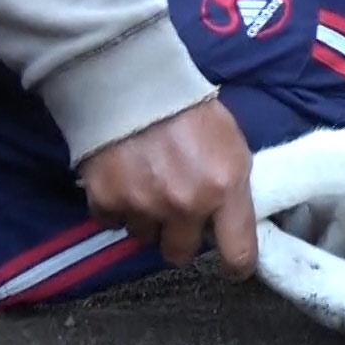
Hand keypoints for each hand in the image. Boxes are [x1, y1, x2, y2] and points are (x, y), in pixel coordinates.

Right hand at [77, 98, 257, 277]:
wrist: (133, 80)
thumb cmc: (191, 109)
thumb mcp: (232, 146)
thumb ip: (231, 188)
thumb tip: (228, 222)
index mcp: (224, 189)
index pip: (238, 253)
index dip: (235, 264)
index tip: (230, 264)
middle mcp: (185, 205)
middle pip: (181, 254)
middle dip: (179, 238)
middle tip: (176, 212)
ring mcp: (143, 206)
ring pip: (144, 237)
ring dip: (147, 219)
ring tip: (147, 184)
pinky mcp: (106, 201)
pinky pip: (113, 222)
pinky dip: (117, 207)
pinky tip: (123, 178)